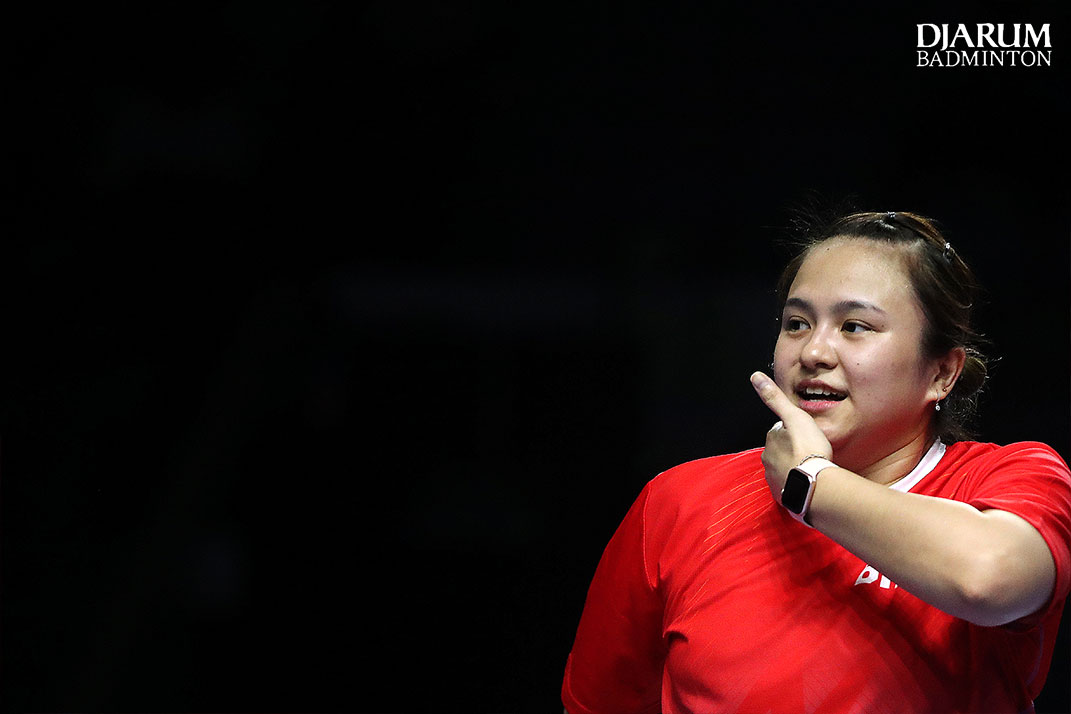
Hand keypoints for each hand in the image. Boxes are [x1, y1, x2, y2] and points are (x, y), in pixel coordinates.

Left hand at [750, 371, 832, 497]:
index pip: (780, 431)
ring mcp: (774, 478)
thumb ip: (775, 398)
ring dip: (795, 465)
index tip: (806, 434)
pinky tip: (808, 481)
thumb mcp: (794, 417)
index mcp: (770, 440)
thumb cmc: (809, 450)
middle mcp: (767, 460)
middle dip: (793, 448)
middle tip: (811, 450)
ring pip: (784, 467)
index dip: (794, 430)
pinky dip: (796, 481)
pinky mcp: (783, 494)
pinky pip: (789, 485)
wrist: (816, 485)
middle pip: (781, 449)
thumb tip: (755, 377)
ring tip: (811, 466)